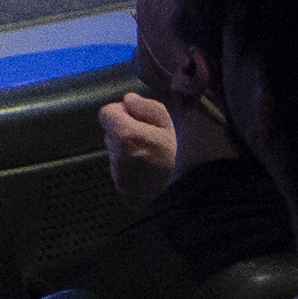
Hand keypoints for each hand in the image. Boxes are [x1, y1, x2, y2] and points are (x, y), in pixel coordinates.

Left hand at [101, 91, 179, 205]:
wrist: (191, 198)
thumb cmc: (184, 159)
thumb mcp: (173, 125)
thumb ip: (148, 106)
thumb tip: (129, 100)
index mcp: (128, 136)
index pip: (106, 113)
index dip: (121, 113)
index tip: (138, 120)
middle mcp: (118, 157)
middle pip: (110, 133)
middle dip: (125, 132)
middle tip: (149, 140)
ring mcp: (119, 176)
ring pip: (115, 152)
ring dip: (127, 151)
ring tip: (152, 157)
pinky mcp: (122, 190)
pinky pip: (120, 171)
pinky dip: (131, 168)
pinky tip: (150, 172)